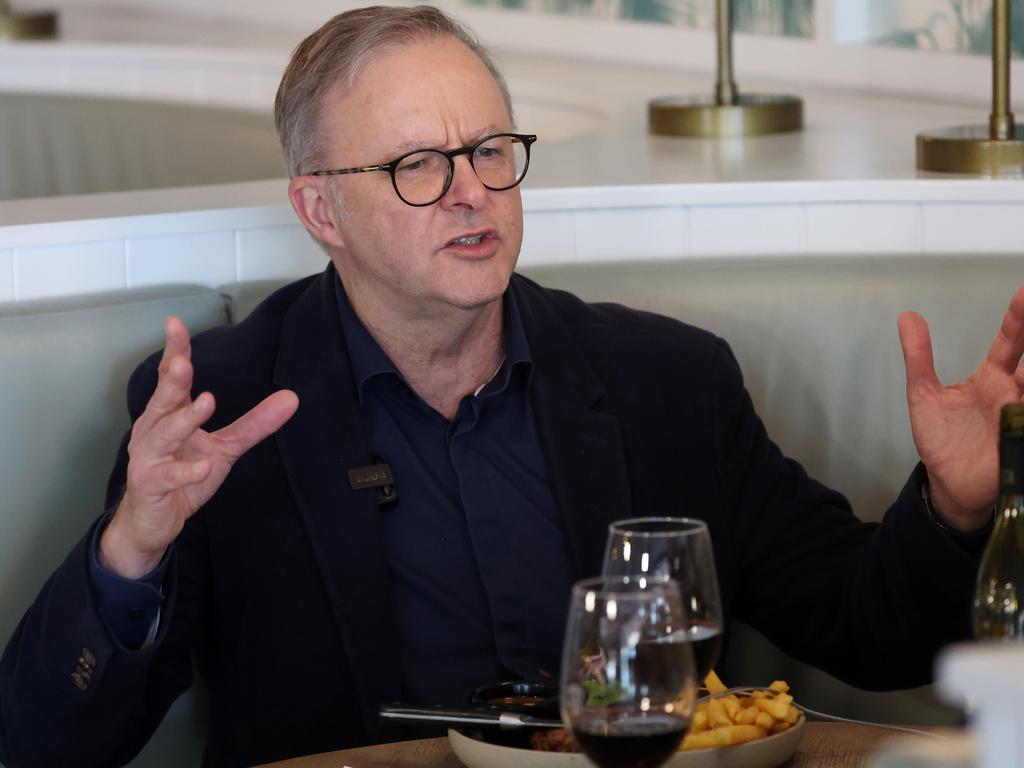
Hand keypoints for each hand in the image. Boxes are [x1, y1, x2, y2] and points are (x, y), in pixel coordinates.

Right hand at [100, 317, 298, 578]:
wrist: (154, 522)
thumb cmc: (183, 476)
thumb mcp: (225, 449)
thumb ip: (254, 424)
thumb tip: (292, 399)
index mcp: (168, 416)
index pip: (171, 379)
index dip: (175, 351)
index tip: (175, 324)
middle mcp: (153, 431)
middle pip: (162, 401)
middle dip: (173, 381)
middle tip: (184, 363)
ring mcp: (148, 458)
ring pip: (162, 435)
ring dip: (183, 419)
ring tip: (206, 402)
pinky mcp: (151, 485)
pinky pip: (168, 476)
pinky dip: (186, 471)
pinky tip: (203, 467)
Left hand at [898, 287, 1023, 530]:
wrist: (949, 483)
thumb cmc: (941, 439)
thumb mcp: (924, 394)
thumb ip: (919, 357)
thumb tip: (907, 316)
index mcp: (993, 378)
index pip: (1010, 342)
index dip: (1018, 320)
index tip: (1023, 294)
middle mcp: (1015, 392)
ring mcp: (1023, 416)